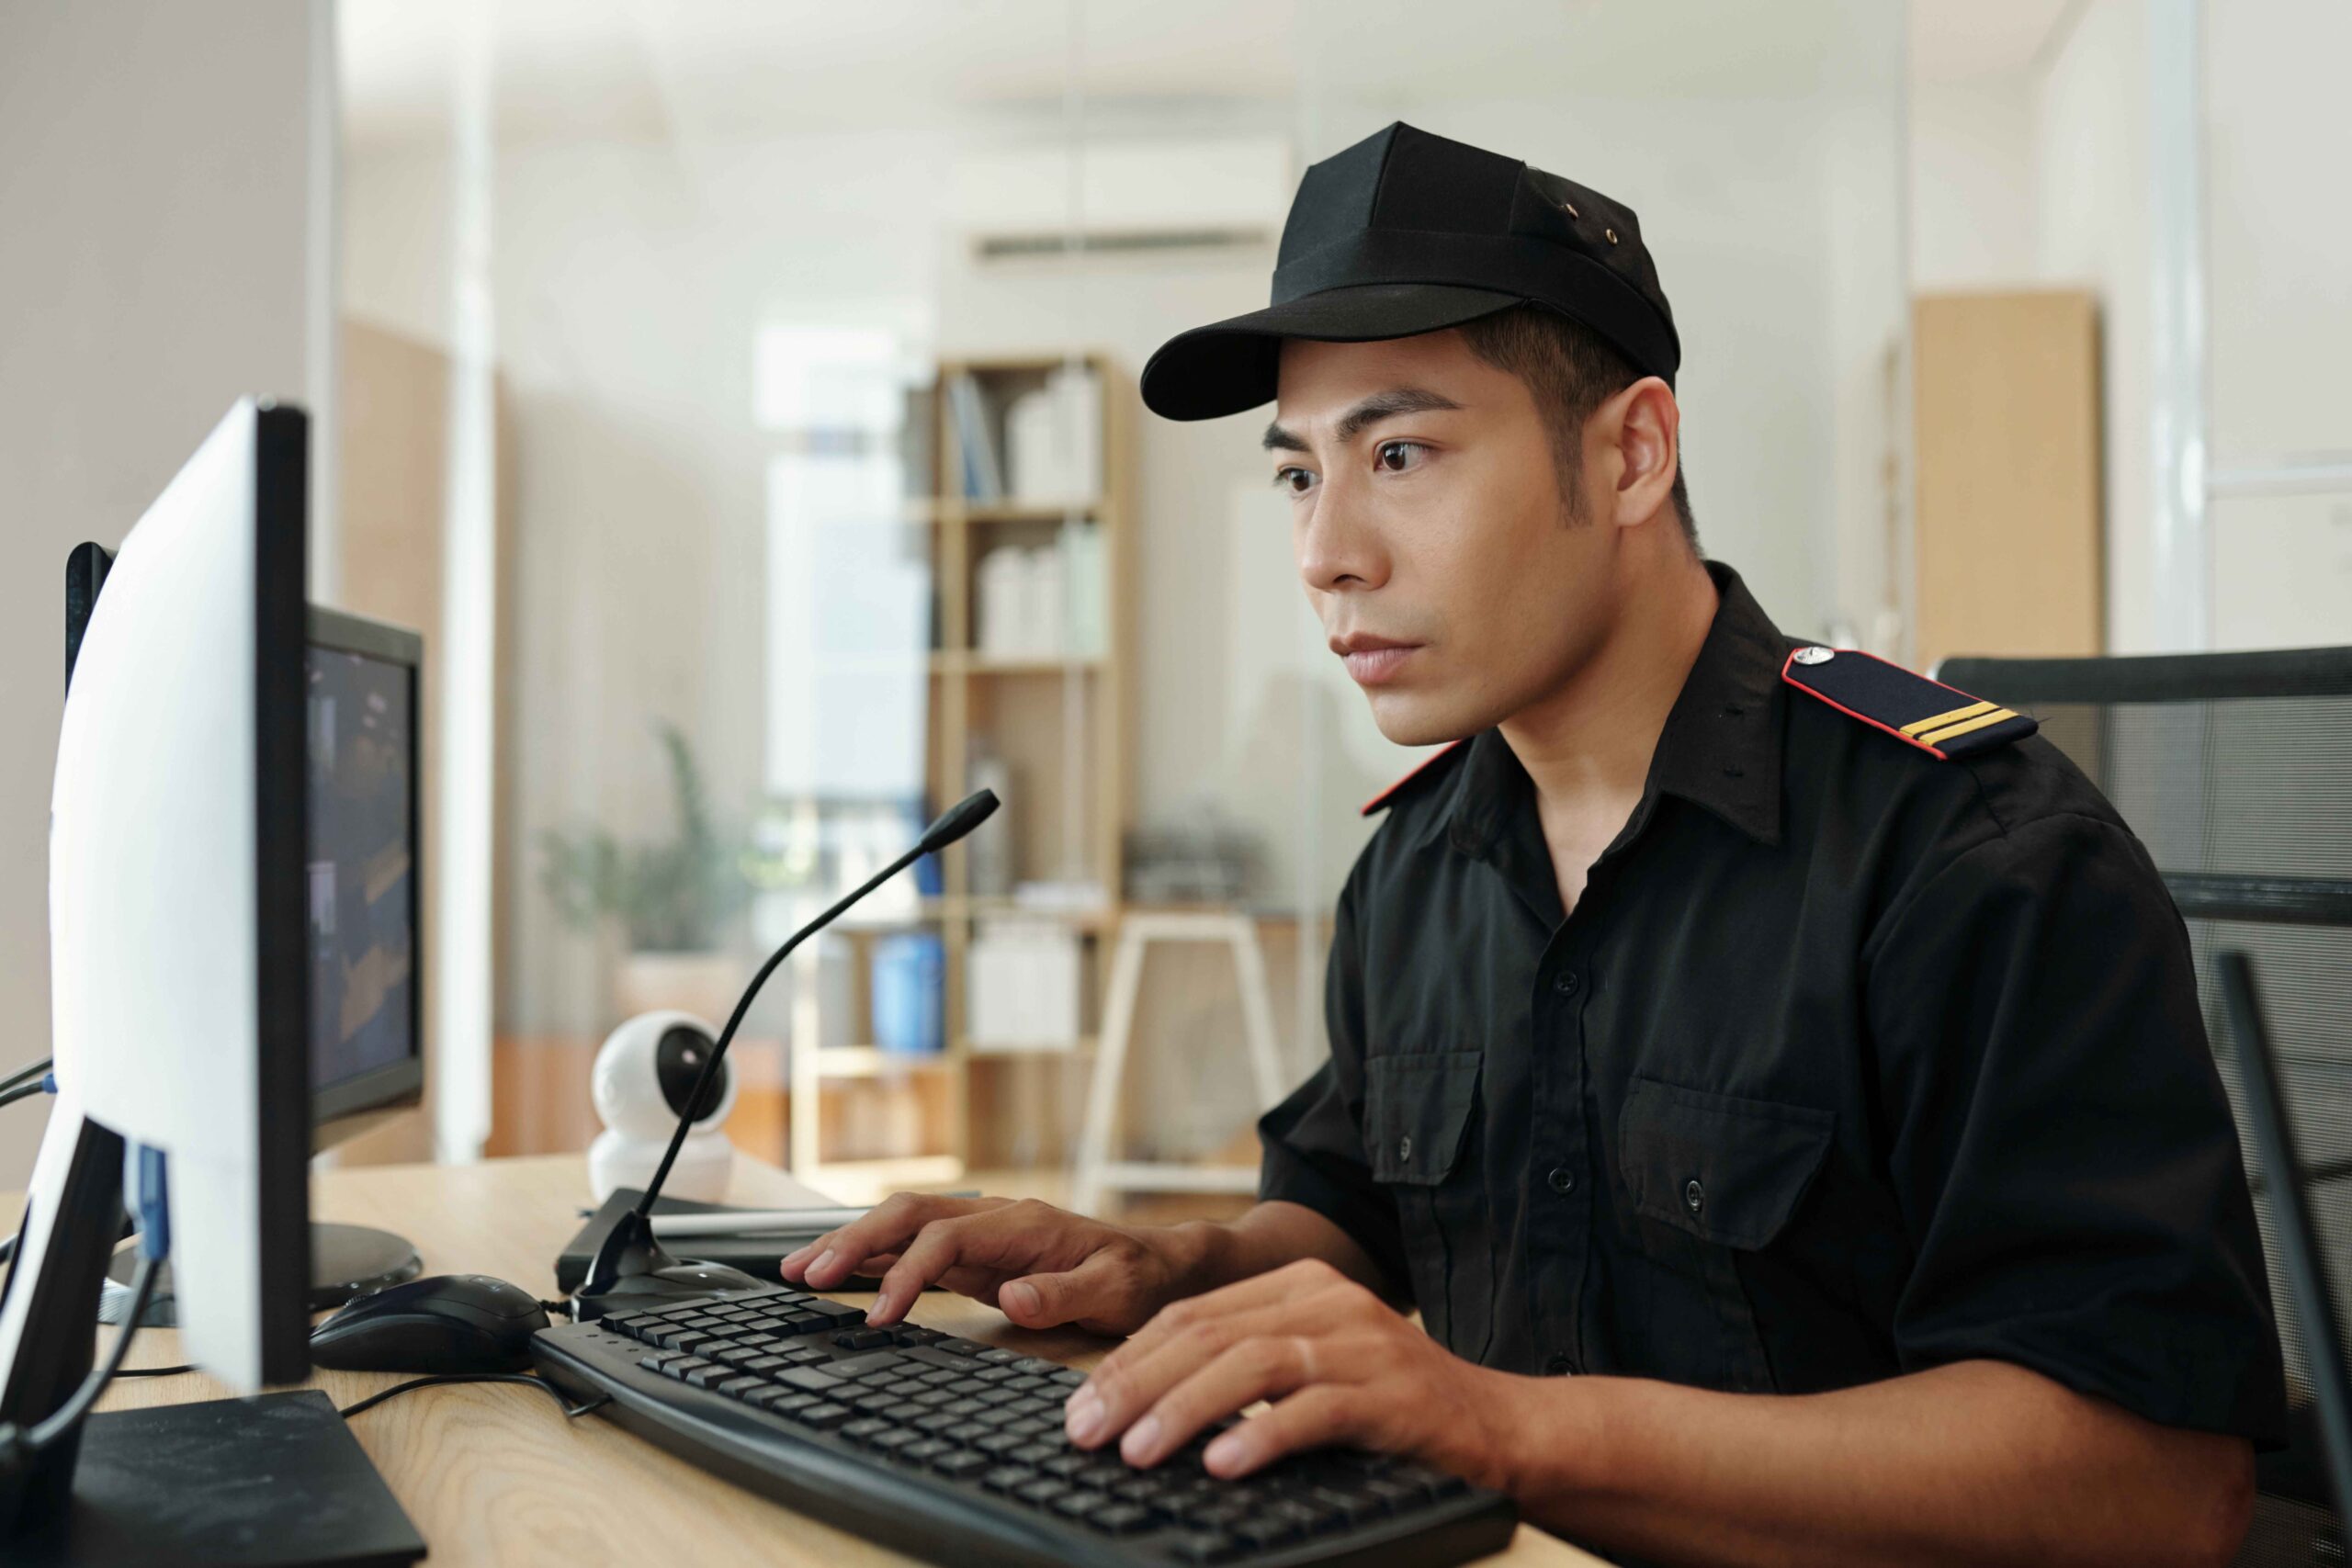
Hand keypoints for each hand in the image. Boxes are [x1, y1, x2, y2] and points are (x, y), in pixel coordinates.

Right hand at [779, 1192, 1193, 1333]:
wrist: (1163, 1263)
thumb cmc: (1142, 1276)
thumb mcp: (1117, 1290)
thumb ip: (1064, 1293)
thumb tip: (1011, 1296)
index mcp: (1023, 1224)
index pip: (946, 1240)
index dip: (906, 1273)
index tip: (878, 1317)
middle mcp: (995, 1218)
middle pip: (909, 1215)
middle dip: (853, 1242)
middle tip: (805, 1277)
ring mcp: (983, 1231)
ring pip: (903, 1223)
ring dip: (850, 1243)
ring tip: (796, 1270)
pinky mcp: (978, 1251)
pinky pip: (914, 1244)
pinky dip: (872, 1255)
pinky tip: (839, 1273)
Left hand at [1063, 1258, 1524, 1488]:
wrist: (1498, 1426)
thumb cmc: (1390, 1408)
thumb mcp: (1311, 1370)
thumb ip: (1244, 1369)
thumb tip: (1141, 1407)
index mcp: (1300, 1285)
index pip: (1193, 1312)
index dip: (1130, 1359)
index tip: (1081, 1405)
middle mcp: (1327, 1301)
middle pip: (1209, 1334)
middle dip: (1138, 1385)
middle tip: (1087, 1432)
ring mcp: (1361, 1343)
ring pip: (1252, 1365)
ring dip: (1185, 1411)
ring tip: (1138, 1453)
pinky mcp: (1391, 1393)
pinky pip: (1314, 1410)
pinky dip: (1262, 1436)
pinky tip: (1223, 1465)